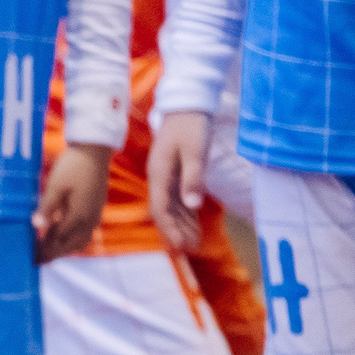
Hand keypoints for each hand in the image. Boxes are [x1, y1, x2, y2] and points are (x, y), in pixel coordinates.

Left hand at [33, 144, 111, 261]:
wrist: (95, 149)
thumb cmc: (73, 165)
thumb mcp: (55, 186)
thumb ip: (46, 208)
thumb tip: (36, 226)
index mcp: (79, 216)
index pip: (58, 241)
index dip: (44, 251)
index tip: (31, 259)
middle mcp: (90, 220)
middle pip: (71, 246)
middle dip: (54, 254)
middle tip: (37, 259)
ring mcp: (95, 214)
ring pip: (79, 240)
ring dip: (63, 247)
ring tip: (46, 249)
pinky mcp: (96, 208)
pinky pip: (84, 230)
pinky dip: (71, 237)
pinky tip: (58, 232)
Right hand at [145, 112, 209, 252]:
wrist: (187, 104)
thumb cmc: (191, 125)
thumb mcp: (195, 150)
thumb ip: (193, 177)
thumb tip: (193, 205)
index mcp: (159, 173)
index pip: (161, 208)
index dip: (170, 229)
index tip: (180, 245)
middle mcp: (159, 177)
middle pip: (164, 211)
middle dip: (176, 231)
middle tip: (189, 250)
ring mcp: (166, 175)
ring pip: (172, 206)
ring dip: (182, 224)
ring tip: (194, 242)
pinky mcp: (175, 172)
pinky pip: (178, 198)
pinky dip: (186, 212)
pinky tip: (194, 224)